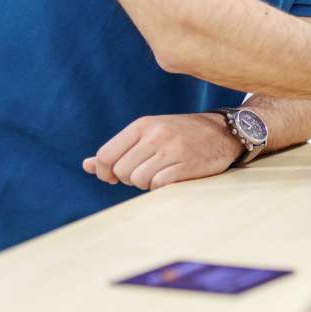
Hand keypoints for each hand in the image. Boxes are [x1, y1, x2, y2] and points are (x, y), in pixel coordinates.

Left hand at [82, 113, 244, 189]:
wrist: (223, 132)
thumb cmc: (180, 135)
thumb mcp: (149, 133)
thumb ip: (119, 149)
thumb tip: (86, 166)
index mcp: (142, 125)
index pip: (105, 155)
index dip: (106, 171)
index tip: (115, 175)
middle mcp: (155, 135)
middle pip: (121, 171)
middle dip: (129, 178)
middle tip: (145, 171)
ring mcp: (171, 149)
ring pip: (138, 180)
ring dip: (146, 183)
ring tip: (160, 173)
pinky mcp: (185, 164)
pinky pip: (158, 185)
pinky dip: (161, 186)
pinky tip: (172, 177)